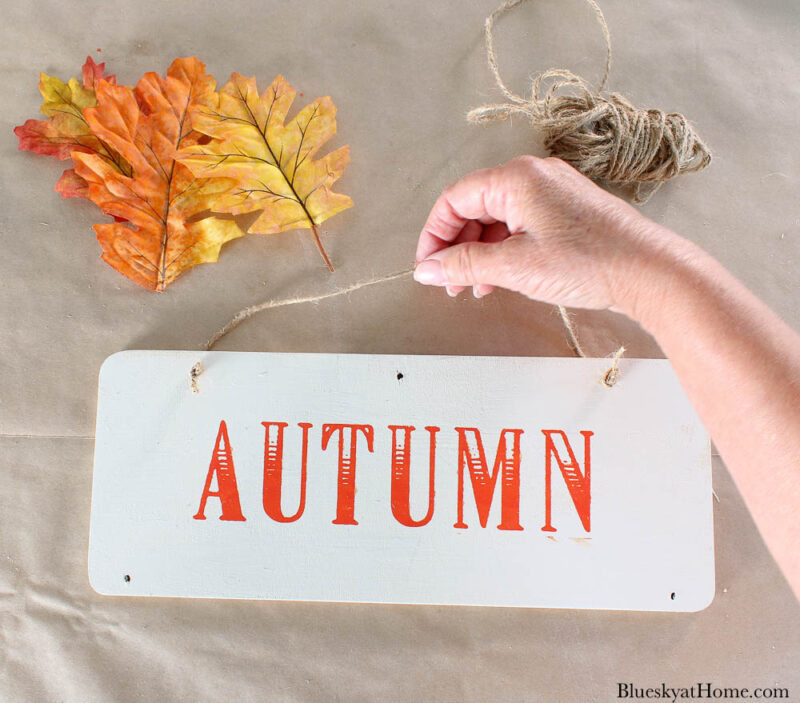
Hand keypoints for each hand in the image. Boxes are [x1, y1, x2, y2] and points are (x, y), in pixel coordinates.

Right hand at [413, 155, 680, 316]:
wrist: (651, 272)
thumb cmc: (590, 262)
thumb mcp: (515, 267)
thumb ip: (464, 266)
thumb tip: (427, 269)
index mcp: (516, 178)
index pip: (455, 199)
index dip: (434, 235)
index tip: (428, 267)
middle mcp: (533, 177)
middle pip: (475, 207)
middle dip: (457, 247)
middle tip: (451, 284)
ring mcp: (553, 193)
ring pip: (498, 219)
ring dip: (480, 253)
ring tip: (474, 288)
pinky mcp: (567, 211)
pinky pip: (521, 225)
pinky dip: (504, 250)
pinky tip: (502, 278)